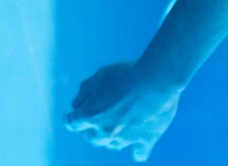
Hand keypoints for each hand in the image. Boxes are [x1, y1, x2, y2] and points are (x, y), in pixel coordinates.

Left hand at [65, 61, 183, 161]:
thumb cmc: (125, 74)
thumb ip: (85, 91)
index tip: (71, 116)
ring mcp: (126, 138)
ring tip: (115, 130)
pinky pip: (139, 153)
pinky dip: (137, 152)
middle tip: (96, 122)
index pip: (73, 122)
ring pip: (113, 145)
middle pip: (92, 138)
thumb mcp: (100, 75)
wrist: (156, 80)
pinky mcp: (146, 139)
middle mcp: (105, 131)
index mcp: (90, 114)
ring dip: (111, 139)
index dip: (71, 118)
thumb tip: (76, 105)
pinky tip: (136, 151)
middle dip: (90, 130)